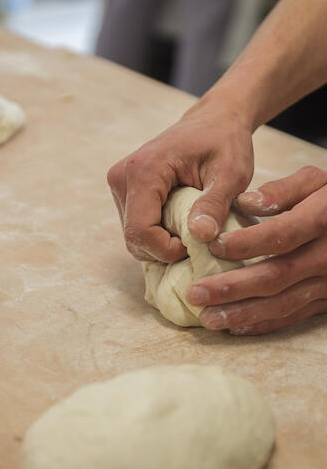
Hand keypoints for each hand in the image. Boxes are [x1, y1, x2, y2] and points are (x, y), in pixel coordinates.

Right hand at [107, 97, 253, 261]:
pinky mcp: (124, 189)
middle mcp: (122, 177)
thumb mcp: (231, 173)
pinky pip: (136, 225)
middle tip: (200, 238)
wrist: (215, 120)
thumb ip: (214, 204)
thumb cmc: (225, 142)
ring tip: (192, 226)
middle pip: (134, 237)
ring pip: (134, 235)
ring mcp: (120, 183)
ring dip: (163, 242)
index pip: (141, 231)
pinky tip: (181, 223)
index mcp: (144, 170)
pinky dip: (158, 234)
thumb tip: (202, 237)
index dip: (168, 250)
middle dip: (166, 249)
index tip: (200, 242)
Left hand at [187, 166, 326, 334]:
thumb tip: (245, 202)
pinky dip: (264, 323)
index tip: (213, 246)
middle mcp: (326, 256)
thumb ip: (283, 190)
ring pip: (282, 302)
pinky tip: (235, 327)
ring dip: (242, 313)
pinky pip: (294, 315)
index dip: (246, 243)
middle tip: (195, 293)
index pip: (281, 235)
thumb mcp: (318, 182)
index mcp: (322, 221)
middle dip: (232, 288)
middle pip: (276, 276)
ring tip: (206, 317)